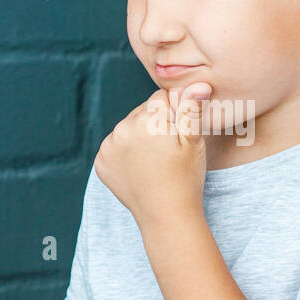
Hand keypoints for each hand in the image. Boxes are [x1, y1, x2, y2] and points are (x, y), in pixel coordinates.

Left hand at [95, 81, 212, 223]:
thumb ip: (191, 109)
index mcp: (147, 119)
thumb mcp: (194, 141)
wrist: (166, 215)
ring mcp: (108, 147)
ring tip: (153, 161)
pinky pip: (115, 146)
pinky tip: (139, 168)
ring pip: (127, 128)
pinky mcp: (101, 162)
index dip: (174, 114)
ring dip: (138, 137)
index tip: (177, 136)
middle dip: (154, 124)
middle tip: (166, 151)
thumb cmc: (186, 178)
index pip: (160, 98)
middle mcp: (122, 129)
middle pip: (141, 112)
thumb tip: (198, 83)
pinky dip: (124, 153)